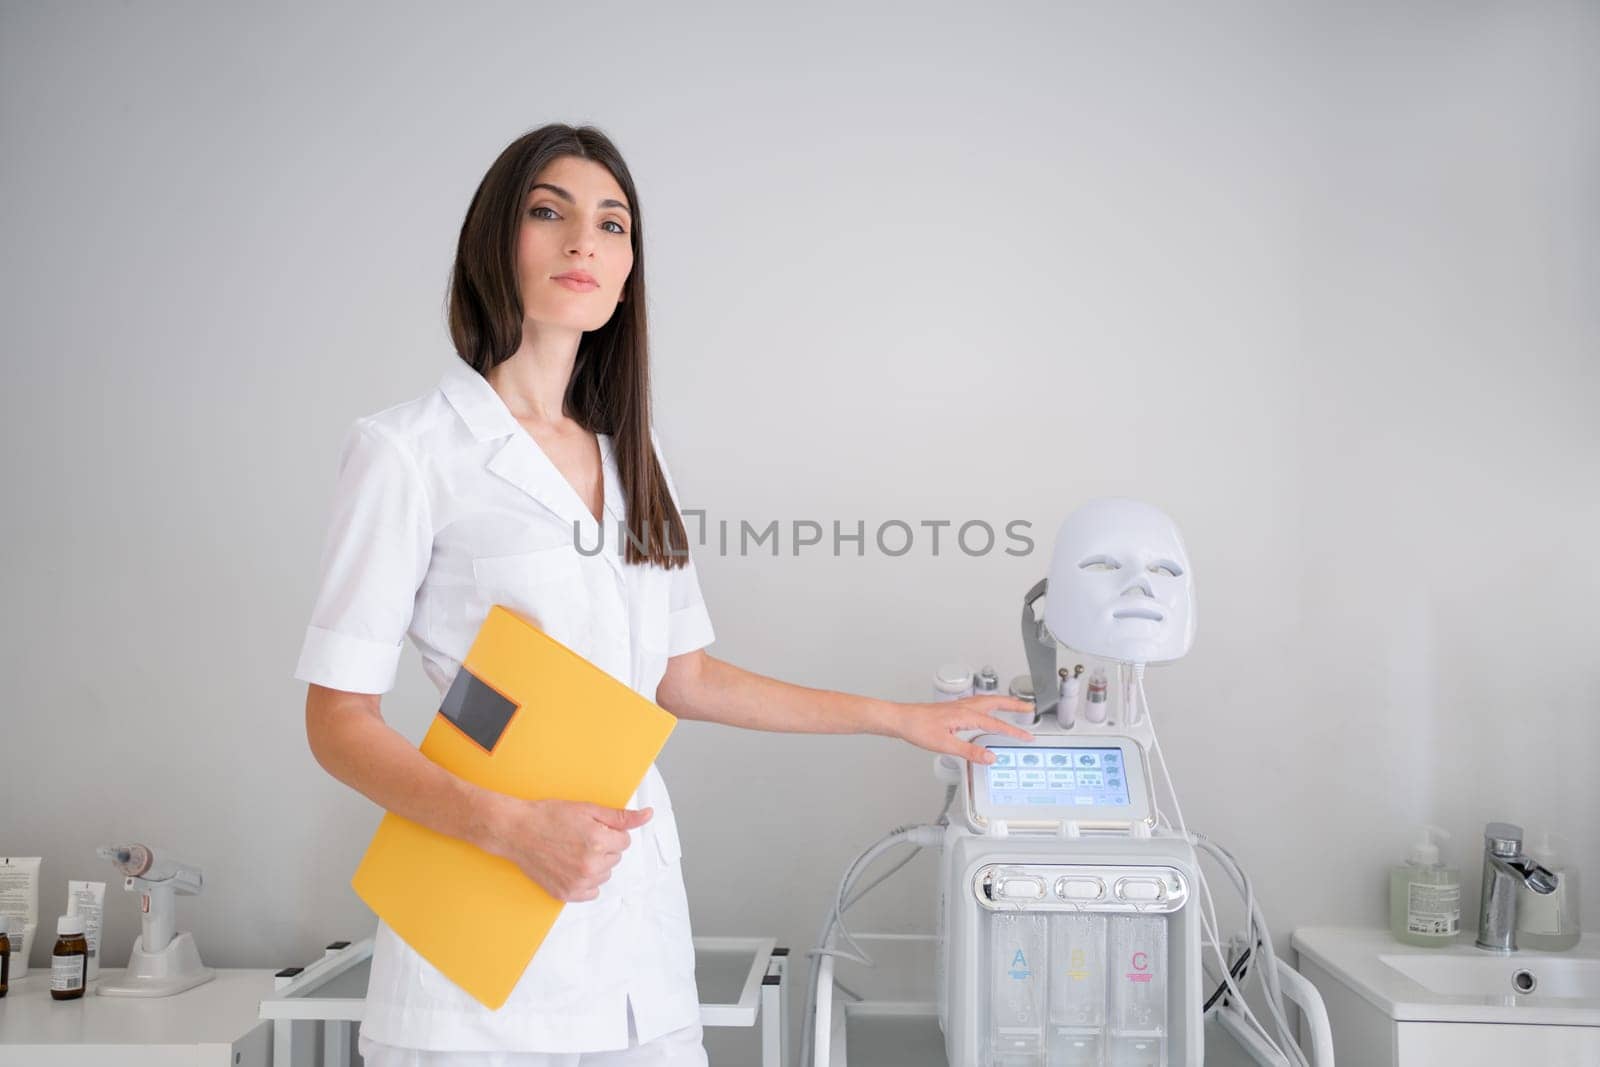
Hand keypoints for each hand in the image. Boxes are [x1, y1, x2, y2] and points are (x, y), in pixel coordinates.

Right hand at [485, 797, 652, 901]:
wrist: (516, 831)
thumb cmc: (549, 816)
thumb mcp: (588, 809)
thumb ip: (621, 816)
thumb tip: (648, 815)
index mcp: (599, 842)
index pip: (625, 842)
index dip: (610, 833)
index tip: (593, 828)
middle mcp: (591, 866)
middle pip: (616, 858)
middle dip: (604, 847)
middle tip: (579, 837)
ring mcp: (578, 883)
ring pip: (605, 874)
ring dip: (595, 864)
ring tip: (572, 850)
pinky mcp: (566, 894)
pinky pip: (592, 892)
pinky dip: (585, 882)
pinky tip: (570, 867)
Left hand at [887, 695, 1034, 761]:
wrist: (901, 719)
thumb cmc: (917, 728)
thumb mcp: (945, 745)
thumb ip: (969, 751)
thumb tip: (989, 757)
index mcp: (965, 715)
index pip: (996, 724)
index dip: (1013, 731)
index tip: (1026, 736)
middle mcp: (964, 707)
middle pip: (996, 703)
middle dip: (1014, 705)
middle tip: (1030, 708)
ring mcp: (958, 706)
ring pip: (987, 700)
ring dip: (1003, 702)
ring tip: (1015, 705)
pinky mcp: (952, 709)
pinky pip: (978, 703)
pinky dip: (989, 704)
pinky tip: (987, 710)